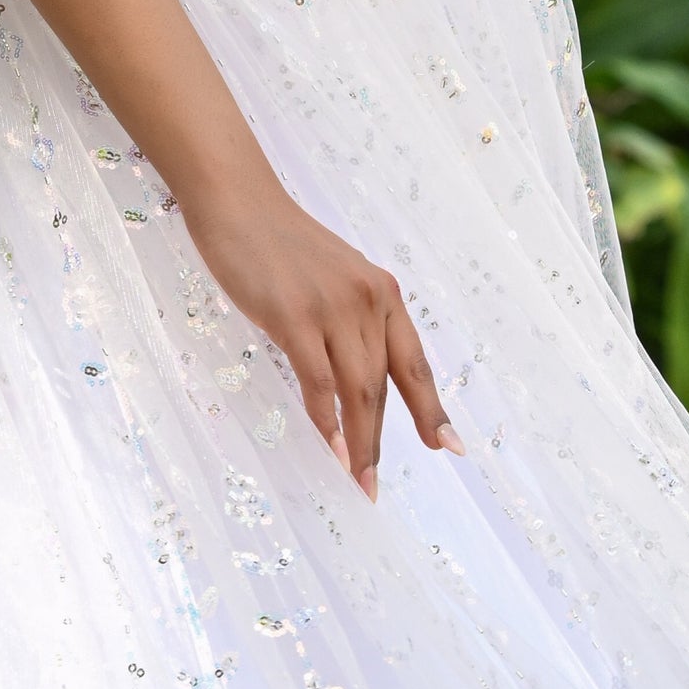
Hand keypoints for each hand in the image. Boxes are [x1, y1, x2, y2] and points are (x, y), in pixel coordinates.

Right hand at [185, 179, 457, 497]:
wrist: (239, 202)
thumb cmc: (280, 245)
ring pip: (358, 389)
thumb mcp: (334, 279)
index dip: (431, 410)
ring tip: (356, 479)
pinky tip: (331, 447)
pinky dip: (326, 418)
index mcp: (383, 294)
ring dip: (358, 442)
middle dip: (381, 441)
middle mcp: (368, 301)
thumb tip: (357, 378)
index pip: (414, 363)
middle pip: (383, 385)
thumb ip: (351, 322)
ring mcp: (332, 308)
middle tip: (372, 485)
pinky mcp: (293, 315)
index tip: (449, 448)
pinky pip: (318, 379)